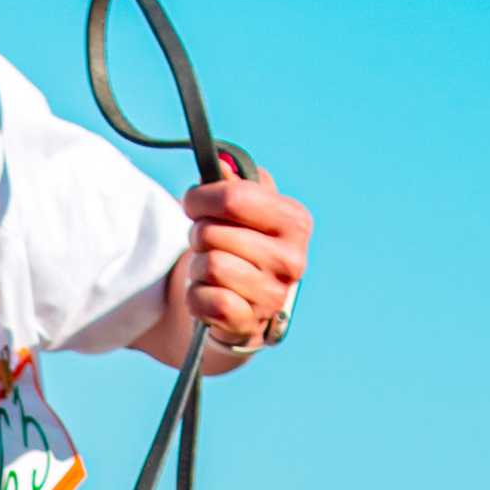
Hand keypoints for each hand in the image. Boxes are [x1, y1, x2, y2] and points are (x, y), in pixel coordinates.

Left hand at [146, 165, 310, 369]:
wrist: (245, 304)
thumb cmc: (241, 245)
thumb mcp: (245, 207)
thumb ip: (234, 182)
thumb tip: (221, 165)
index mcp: (295, 221)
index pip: (233, 197)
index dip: (201, 198)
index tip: (194, 204)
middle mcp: (292, 259)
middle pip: (212, 232)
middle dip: (198, 235)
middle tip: (207, 243)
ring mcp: (273, 295)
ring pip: (209, 266)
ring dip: (198, 267)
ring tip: (211, 269)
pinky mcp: (250, 324)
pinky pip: (205, 300)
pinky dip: (196, 296)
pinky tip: (210, 294)